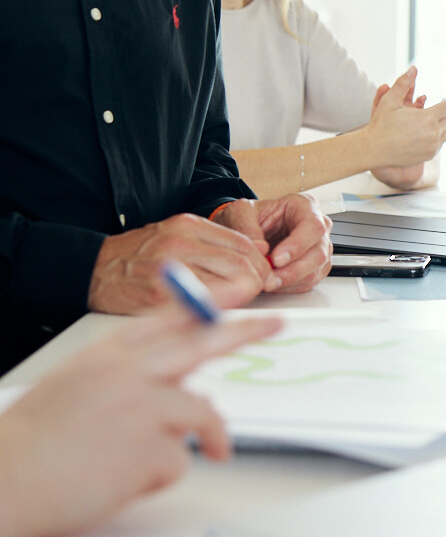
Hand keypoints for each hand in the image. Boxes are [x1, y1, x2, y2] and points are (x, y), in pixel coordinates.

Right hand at [0, 310, 282, 536]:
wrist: (0, 484)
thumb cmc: (30, 445)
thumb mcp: (72, 388)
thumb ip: (121, 377)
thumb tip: (176, 383)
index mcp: (103, 357)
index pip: (166, 320)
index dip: (206, 306)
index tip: (237, 294)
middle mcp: (125, 373)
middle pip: (200, 343)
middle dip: (243, 330)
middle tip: (275, 325)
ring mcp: (139, 407)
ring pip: (201, 410)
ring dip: (206, 437)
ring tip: (189, 456)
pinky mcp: (149, 449)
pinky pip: (181, 460)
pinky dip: (159, 476)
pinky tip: (120, 481)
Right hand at [88, 213, 272, 312]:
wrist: (91, 269)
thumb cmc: (138, 255)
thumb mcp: (176, 234)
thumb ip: (215, 241)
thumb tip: (261, 251)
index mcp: (187, 225)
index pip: (243, 244)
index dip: (260, 264)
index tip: (263, 275)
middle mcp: (180, 243)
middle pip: (241, 264)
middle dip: (257, 282)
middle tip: (258, 292)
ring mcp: (169, 269)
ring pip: (229, 284)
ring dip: (243, 297)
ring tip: (238, 301)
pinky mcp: (160, 296)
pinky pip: (204, 304)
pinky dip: (220, 309)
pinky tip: (216, 311)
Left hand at [213, 195, 332, 293]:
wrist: (245, 229)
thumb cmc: (248, 217)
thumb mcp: (239, 213)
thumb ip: (246, 227)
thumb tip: (260, 248)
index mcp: (304, 206)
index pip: (313, 227)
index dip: (297, 245)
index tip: (276, 259)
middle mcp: (317, 227)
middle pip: (319, 253)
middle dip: (293, 270)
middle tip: (269, 278)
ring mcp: (319, 248)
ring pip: (315, 270)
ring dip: (290, 280)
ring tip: (266, 282)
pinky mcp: (314, 267)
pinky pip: (309, 282)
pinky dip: (290, 287)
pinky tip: (273, 283)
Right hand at [365, 67, 445, 170]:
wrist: (375, 149)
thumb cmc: (381, 123)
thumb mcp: (390, 100)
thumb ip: (403, 83)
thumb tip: (413, 68)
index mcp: (427, 118)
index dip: (444, 102)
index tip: (440, 101)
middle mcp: (433, 133)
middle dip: (445, 113)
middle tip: (439, 110)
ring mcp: (433, 146)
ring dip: (445, 125)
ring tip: (437, 120)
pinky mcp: (429, 155)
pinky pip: (441, 144)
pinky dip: (438, 137)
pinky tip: (430, 132)